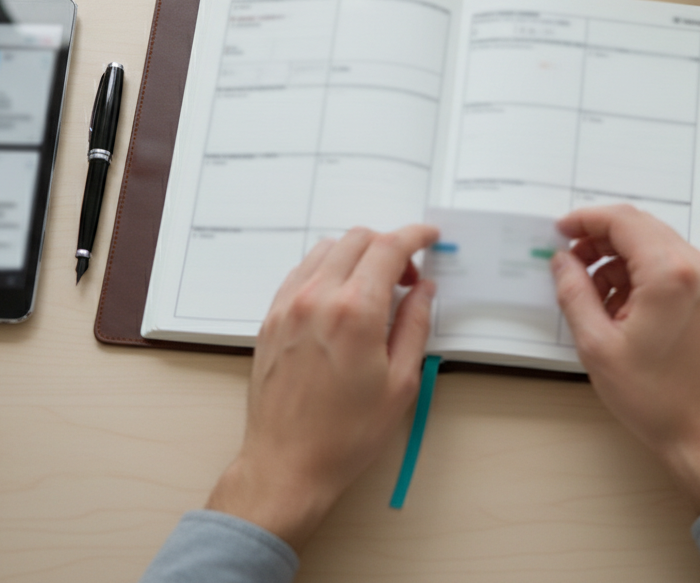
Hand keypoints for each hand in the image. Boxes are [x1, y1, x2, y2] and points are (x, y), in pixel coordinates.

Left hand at [205, 225, 438, 548]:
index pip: (389, 247)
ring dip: (357, 254)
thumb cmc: (345, 434)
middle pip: (357, 239)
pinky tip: (341, 298)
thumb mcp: (401, 383)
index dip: (415, 236)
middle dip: (389, 246)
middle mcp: (316, 298)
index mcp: (354, 312)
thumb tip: (423, 290)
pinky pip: (301, 272)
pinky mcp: (270, 318)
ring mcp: (288, 306)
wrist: (287, 463)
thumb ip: (414, 325)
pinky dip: (327, 270)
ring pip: (326, 249)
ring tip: (374, 288)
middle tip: (408, 277)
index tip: (429, 237)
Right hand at [550, 205, 699, 513]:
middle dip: (600, 239)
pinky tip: (620, 306)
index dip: (585, 220)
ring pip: (655, 246)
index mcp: (670, 274)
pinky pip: (671, 267)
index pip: (623, 221)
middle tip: (571, 262)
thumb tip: (563, 261)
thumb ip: (574, 293)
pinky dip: (641, 274)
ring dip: (620, 259)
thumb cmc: (657, 399)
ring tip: (593, 296)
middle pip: (641, 227)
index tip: (561, 230)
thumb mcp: (597, 345)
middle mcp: (698, 268)